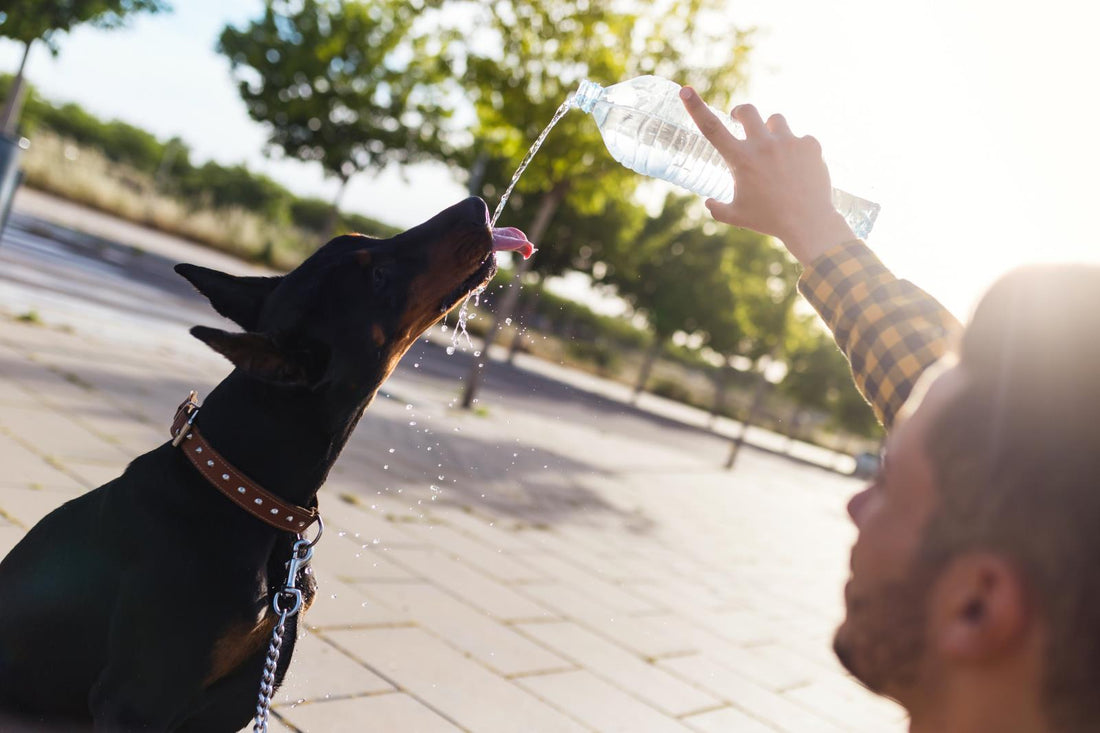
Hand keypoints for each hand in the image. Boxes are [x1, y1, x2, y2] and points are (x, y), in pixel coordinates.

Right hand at [679, 87, 855, 264]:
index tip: (685, 91)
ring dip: (770, 130)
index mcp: (741, 159)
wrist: (808, 223)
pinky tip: (798, 167)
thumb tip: (709, 202)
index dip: (696, 107)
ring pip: (775, 120)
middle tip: (740, 120)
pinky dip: (797, 149)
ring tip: (774, 149)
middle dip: (741, 113)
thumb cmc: (768, 220)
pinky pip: (800, 138)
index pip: (711, 128)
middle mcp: (763, 145)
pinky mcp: (810, 144)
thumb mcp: (736, 216)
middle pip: (748, 111)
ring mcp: (789, 142)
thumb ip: (717, 208)